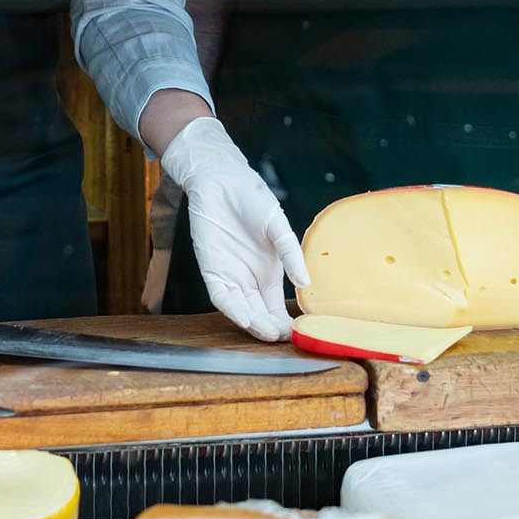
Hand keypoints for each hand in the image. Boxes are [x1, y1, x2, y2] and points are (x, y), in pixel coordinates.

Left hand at [160, 117, 308, 341]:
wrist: (222, 180)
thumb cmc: (252, 199)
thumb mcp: (278, 226)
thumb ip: (291, 253)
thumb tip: (306, 282)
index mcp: (269, 273)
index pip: (276, 307)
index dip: (286, 322)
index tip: (298, 333)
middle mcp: (249, 279)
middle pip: (260, 313)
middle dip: (270, 328)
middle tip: (284, 339)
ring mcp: (229, 276)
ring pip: (241, 308)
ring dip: (253, 323)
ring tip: (268, 334)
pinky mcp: (211, 269)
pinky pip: (221, 295)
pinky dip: (232, 307)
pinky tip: (244, 317)